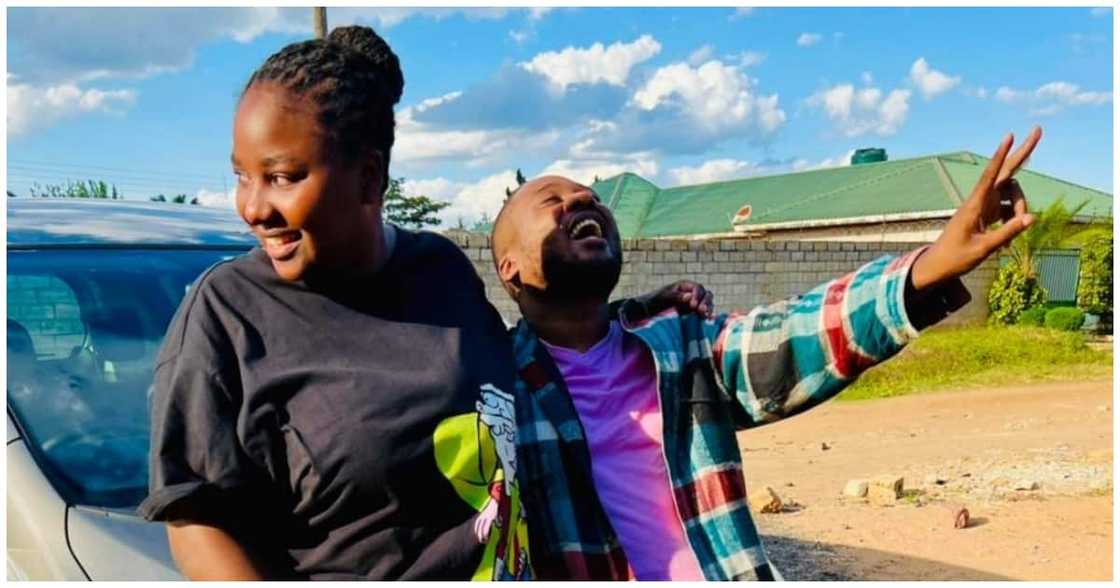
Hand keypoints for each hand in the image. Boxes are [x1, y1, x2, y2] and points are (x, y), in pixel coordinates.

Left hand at [639, 280, 714, 317]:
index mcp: (685, 286)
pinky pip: (704, 313)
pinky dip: (707, 316)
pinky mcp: (694, 314)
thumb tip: (689, 297)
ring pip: (707, 304)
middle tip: (701, 310)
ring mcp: (694, 304)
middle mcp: (692, 294)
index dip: (697, 295)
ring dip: (708, 309)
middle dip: (705, 302)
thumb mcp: (664, 297)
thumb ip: (676, 296)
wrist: (649, 311)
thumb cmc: (655, 300)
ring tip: (706, 316)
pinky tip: (708, 320)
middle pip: (705, 294)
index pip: (697, 288)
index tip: (692, 305)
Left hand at [910, 127, 1041, 289]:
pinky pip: (1008, 210)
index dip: (1001, 156)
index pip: (990, 175)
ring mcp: (985, 205)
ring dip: (1020, 210)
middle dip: (1023, 153)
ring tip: (1011, 239)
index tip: (1009, 136)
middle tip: (1038, 129)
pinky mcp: (988, 213)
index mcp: (974, 205)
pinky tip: (1006, 246)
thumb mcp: (983, 249)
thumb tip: (1032, 218)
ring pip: (1012, 195)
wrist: (938, 266)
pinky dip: (1013, 222)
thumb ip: (1007, 233)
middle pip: (1007, 172)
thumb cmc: (955, 258)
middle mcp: (980, 200)